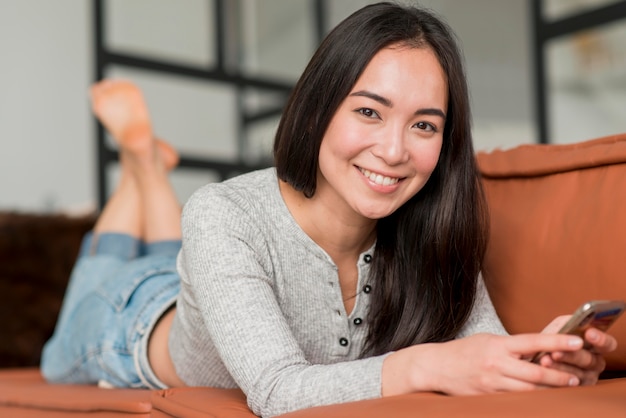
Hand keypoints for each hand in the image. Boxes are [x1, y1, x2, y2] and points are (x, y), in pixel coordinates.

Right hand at [382, 332, 584, 396]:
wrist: (436, 366)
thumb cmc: (464, 351)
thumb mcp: (488, 340)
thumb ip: (512, 346)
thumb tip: (540, 347)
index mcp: (498, 345)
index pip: (533, 341)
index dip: (557, 341)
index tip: (577, 341)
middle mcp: (496, 363)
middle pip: (536, 373)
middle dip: (559, 377)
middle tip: (575, 377)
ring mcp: (492, 383)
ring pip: (528, 392)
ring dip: (549, 392)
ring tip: (562, 390)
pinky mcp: (487, 397)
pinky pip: (514, 401)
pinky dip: (530, 401)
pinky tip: (540, 400)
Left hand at [537, 315, 616, 385]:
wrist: (533, 356)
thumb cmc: (549, 340)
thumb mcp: (558, 328)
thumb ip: (567, 324)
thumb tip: (573, 321)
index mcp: (595, 347)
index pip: (608, 344)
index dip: (601, 339)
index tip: (589, 333)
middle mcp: (594, 363)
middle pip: (590, 361)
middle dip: (572, 356)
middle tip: (556, 352)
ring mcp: (586, 378)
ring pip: (577, 375)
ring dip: (560, 367)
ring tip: (544, 361)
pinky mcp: (573, 389)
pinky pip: (566, 386)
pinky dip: (553, 377)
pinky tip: (544, 371)